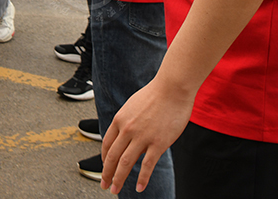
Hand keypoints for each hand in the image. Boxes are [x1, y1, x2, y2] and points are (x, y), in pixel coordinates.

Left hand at [100, 78, 193, 194]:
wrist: (172, 88)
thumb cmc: (155, 94)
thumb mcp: (132, 105)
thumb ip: (127, 121)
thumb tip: (125, 134)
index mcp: (120, 119)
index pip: (107, 144)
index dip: (104, 158)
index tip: (105, 167)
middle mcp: (127, 129)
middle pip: (112, 156)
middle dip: (107, 173)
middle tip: (104, 184)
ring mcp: (142, 137)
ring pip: (126, 163)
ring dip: (119, 179)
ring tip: (115, 189)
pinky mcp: (158, 143)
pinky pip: (147, 165)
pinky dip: (142, 178)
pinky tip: (139, 187)